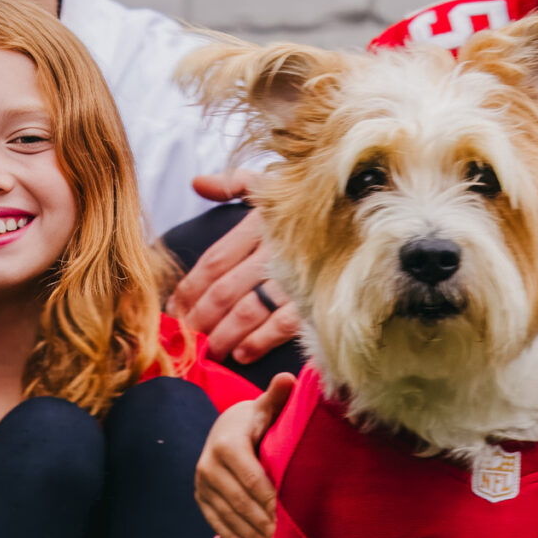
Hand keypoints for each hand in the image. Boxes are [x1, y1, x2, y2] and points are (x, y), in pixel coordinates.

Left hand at [170, 172, 300, 363]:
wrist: (364, 212)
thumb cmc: (312, 203)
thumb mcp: (275, 183)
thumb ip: (234, 184)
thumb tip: (198, 183)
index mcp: (261, 221)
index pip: (214, 260)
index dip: (190, 288)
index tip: (173, 309)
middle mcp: (275, 249)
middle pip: (224, 290)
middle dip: (200, 318)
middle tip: (186, 339)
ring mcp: (297, 275)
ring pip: (247, 310)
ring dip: (223, 335)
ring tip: (210, 351)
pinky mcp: (317, 297)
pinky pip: (283, 324)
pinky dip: (259, 341)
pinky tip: (242, 354)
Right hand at [195, 372, 291, 537]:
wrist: (224, 428)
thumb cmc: (255, 421)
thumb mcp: (265, 408)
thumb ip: (277, 396)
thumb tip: (288, 378)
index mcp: (227, 445)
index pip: (253, 481)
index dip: (272, 503)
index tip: (291, 521)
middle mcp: (208, 465)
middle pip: (241, 503)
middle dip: (264, 525)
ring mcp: (201, 484)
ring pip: (228, 517)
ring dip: (251, 536)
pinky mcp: (199, 496)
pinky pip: (216, 522)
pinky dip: (234, 537)